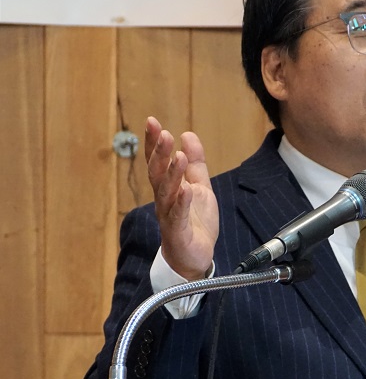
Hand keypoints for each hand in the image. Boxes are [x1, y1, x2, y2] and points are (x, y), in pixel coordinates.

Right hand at [144, 116, 218, 280]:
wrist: (195, 257)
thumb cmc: (194, 222)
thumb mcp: (200, 187)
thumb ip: (196, 163)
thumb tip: (188, 135)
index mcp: (168, 188)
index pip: (157, 161)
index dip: (153, 142)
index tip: (152, 121)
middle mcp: (164, 200)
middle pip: (157, 174)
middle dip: (159, 153)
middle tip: (163, 134)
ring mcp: (170, 215)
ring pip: (167, 193)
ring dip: (172, 174)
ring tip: (178, 157)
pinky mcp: (179, 232)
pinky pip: (179, 215)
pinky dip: (182, 202)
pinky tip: (186, 190)